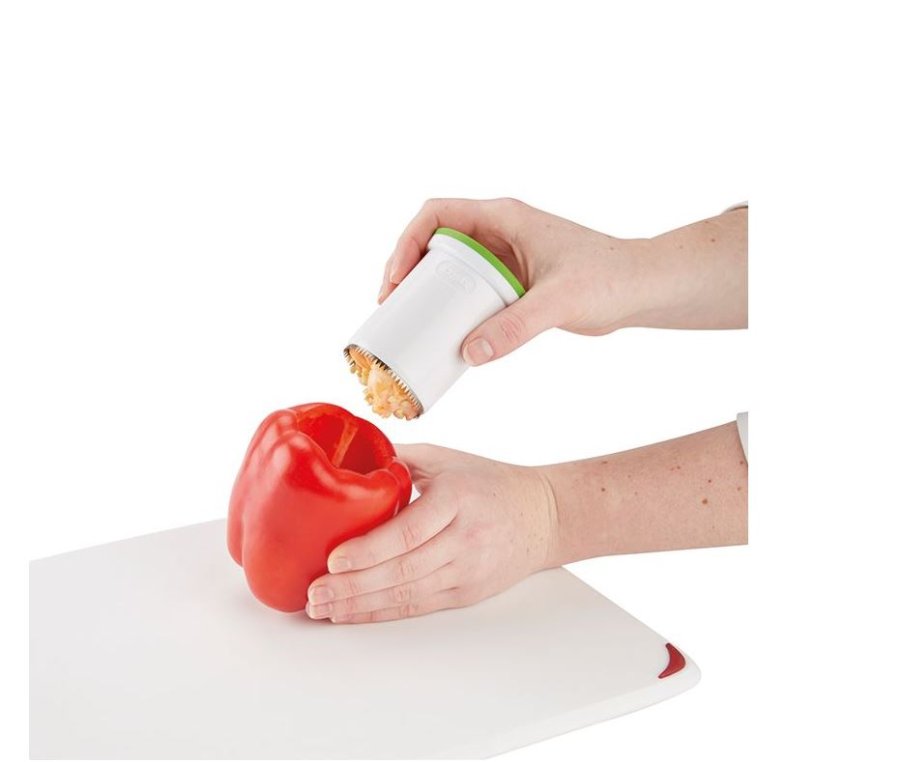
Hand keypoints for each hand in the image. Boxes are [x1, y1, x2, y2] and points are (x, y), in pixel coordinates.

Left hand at [305, 444, 557, 623]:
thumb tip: (346, 456)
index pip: (409, 532)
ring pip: (407, 596)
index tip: (333, 559)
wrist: (542, 516)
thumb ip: (399, 458)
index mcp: (456, 499)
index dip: (369, 550)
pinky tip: (353, 613)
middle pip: (403, 571)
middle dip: (353, 587)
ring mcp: (467, 570)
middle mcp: (464, 538)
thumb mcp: (446, 459)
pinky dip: (381, 613)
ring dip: (361, 606)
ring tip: (323, 608)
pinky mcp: (466, 593)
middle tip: (315, 593)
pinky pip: (418, 607)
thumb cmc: (489, 482)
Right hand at [378, 198, 747, 364]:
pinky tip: (445, 335)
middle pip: (436, 242)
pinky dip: (452, 309)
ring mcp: (505, 258)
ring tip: (409, 322)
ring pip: (451, 268)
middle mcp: (500, 232)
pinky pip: (470, 292)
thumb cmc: (610, 278)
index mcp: (505, 217)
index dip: (407, 243)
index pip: (437, 214)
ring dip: (428, 292)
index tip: (396, 279)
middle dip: (408, 272)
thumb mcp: (558, 301)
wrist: (642, 289)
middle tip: (392, 307)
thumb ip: (514, 327)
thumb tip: (470, 354)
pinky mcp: (513, 283)